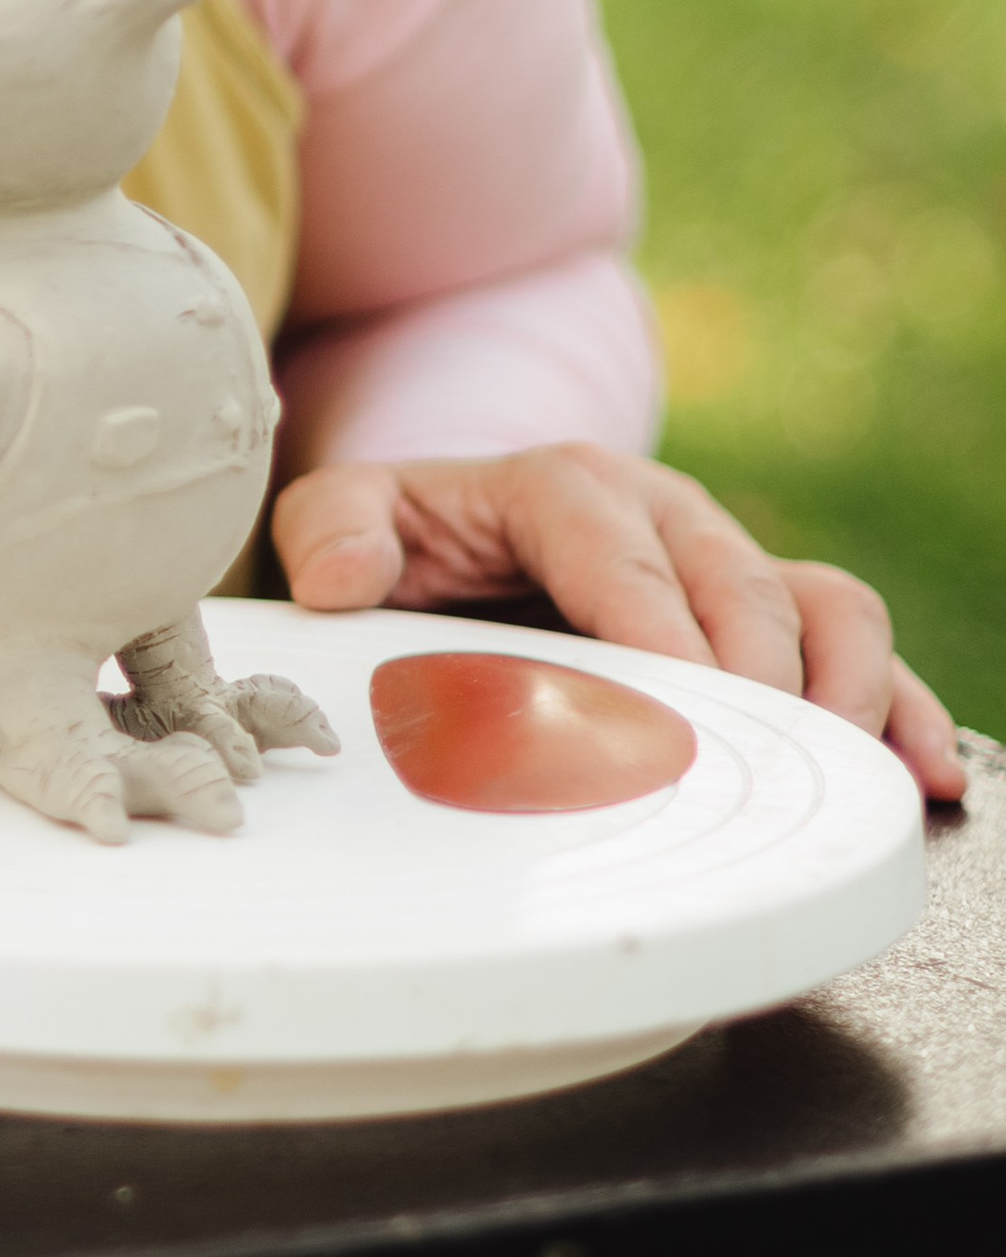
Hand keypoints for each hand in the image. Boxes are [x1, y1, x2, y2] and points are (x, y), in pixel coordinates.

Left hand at [273, 444, 965, 802]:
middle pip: (740, 583)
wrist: (454, 540)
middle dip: (754, 677)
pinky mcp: (764, 622)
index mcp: (564, 485)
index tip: (674, 705)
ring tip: (842, 771)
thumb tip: (337, 579)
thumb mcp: (347, 517)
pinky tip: (924, 771)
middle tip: (747, 767)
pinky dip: (901, 707)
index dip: (656, 629)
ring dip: (847, 689)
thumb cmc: (407, 538)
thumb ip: (331, 532)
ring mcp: (722, 566)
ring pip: (823, 606)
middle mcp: (662, 515)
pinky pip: (853, 649)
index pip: (624, 551)